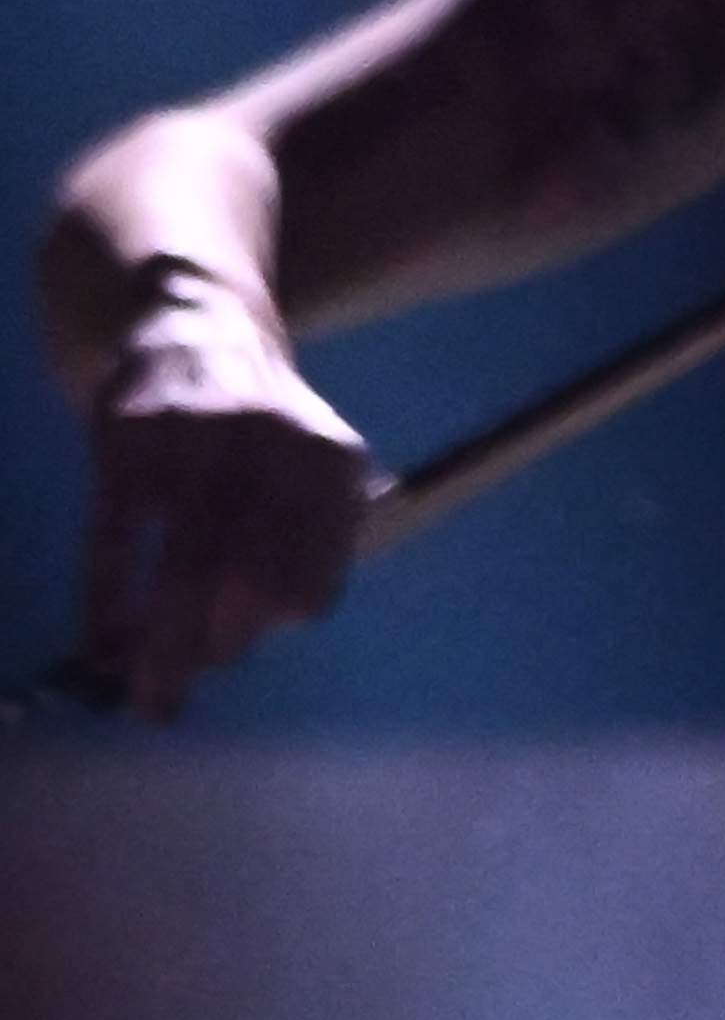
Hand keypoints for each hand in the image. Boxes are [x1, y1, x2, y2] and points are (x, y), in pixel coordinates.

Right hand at [73, 271, 375, 716]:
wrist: (191, 320)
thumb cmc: (252, 426)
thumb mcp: (308, 468)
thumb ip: (303, 546)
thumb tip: (255, 639)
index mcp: (330, 465)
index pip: (312, 579)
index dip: (267, 628)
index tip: (233, 655)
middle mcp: (275, 448)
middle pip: (249, 583)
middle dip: (206, 654)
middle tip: (169, 699)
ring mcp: (201, 439)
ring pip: (187, 569)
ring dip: (159, 645)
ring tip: (139, 690)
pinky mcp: (130, 434)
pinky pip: (118, 535)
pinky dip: (107, 599)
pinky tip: (100, 640)